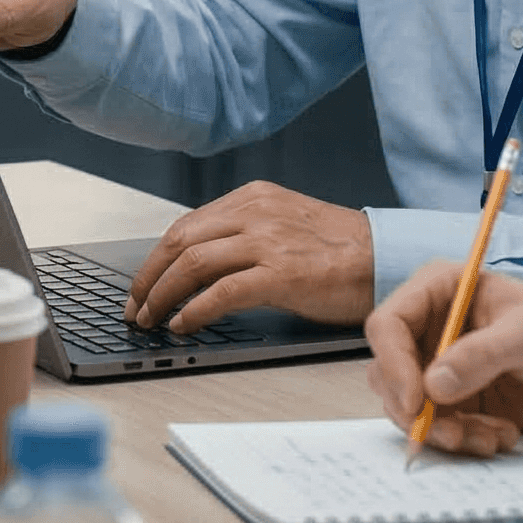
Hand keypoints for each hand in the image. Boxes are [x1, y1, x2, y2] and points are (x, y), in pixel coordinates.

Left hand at [126, 182, 372, 332]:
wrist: (387, 258)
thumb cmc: (341, 251)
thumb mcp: (286, 225)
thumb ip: (245, 235)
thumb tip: (198, 267)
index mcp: (253, 198)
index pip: (186, 225)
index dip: (156, 258)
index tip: (142, 284)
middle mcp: (255, 212)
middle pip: (180, 241)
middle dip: (149, 278)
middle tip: (135, 307)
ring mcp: (268, 240)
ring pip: (193, 263)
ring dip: (163, 295)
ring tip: (151, 320)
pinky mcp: (282, 272)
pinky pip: (222, 291)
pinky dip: (195, 309)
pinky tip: (184, 324)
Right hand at [365, 261, 522, 456]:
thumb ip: (481, 354)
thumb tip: (432, 385)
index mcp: (440, 292)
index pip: (388, 324)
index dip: (394, 363)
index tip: (417, 400)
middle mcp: (432, 329)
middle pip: (388, 372)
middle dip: (414, 408)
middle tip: (451, 431)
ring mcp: (441, 368)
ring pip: (408, 407)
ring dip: (442, 430)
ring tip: (488, 435)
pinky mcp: (457, 402)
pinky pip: (438, 428)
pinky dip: (463, 440)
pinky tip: (501, 435)